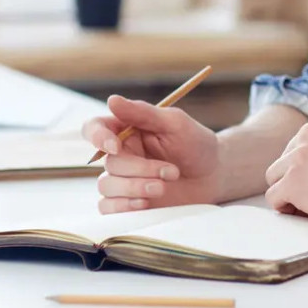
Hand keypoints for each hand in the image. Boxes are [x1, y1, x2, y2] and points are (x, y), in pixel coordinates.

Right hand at [82, 95, 220, 213]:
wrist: (213, 176)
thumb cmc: (196, 145)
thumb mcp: (175, 124)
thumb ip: (143, 113)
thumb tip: (112, 100)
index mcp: (126, 129)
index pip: (95, 128)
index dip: (97, 137)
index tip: (115, 146)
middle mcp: (120, 153)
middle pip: (108, 163)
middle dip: (139, 169)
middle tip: (171, 172)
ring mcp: (122, 179)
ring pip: (107, 186)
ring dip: (135, 188)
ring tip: (163, 187)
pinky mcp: (126, 202)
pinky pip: (107, 207)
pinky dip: (123, 206)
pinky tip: (146, 203)